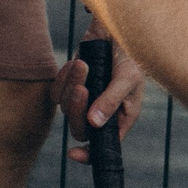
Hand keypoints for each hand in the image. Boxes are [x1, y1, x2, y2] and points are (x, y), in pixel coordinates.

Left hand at [55, 20, 145, 161]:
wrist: (115, 31)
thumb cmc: (130, 57)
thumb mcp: (127, 79)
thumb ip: (111, 100)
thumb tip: (94, 123)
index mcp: (119, 119)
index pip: (103, 147)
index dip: (88, 155)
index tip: (73, 154)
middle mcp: (100, 114)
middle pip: (79, 129)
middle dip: (77, 111)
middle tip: (83, 89)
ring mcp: (84, 101)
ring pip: (66, 108)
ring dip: (72, 86)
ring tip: (84, 64)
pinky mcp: (69, 86)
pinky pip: (57, 91)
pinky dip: (64, 78)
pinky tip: (77, 63)